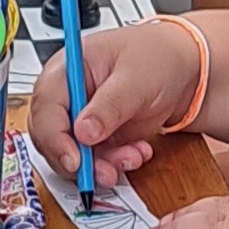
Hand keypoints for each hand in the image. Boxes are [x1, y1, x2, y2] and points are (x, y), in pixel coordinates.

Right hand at [29, 14, 202, 182]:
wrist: (183, 70)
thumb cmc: (157, 57)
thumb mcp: (136, 77)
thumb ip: (109, 105)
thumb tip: (83, 132)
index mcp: (66, 70)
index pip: (45, 107)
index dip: (54, 138)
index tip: (74, 160)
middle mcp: (67, 95)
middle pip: (50, 137)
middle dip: (77, 160)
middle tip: (104, 171)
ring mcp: (80, 118)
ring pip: (71, 154)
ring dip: (99, 165)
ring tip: (131, 158)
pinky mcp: (96, 137)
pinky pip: (93, 160)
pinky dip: (113, 164)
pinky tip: (136, 153)